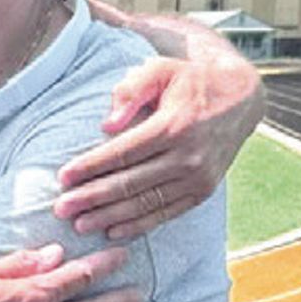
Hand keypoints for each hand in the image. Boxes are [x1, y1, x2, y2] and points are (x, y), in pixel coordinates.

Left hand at [54, 55, 264, 238]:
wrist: (240, 98)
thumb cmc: (190, 80)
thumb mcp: (160, 70)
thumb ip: (131, 90)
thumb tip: (107, 126)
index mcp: (173, 126)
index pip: (123, 153)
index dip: (90, 167)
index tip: (62, 177)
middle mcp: (188, 157)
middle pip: (130, 183)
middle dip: (92, 198)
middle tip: (61, 208)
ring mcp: (198, 178)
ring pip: (146, 203)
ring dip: (110, 217)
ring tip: (80, 224)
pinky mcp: (203, 191)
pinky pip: (166, 213)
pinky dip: (140, 225)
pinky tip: (113, 231)